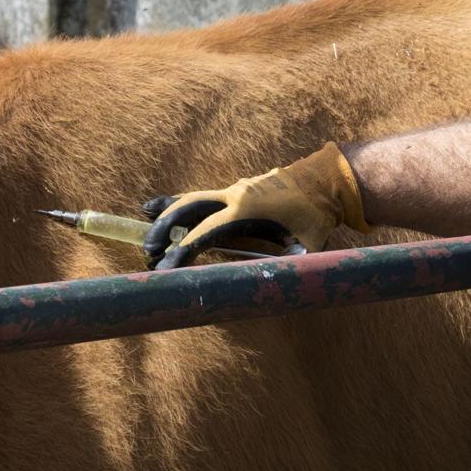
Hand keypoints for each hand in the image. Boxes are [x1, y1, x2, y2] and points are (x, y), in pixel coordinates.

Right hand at [143, 142, 370, 268]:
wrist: (326, 180)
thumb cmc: (316, 215)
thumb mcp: (306, 245)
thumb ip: (286, 266)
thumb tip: (267, 289)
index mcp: (246, 209)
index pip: (206, 232)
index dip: (184, 252)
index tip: (166, 269)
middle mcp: (235, 194)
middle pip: (188, 208)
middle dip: (165, 228)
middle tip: (149, 251)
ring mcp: (235, 188)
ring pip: (192, 198)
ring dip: (167, 213)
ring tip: (145, 226)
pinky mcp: (238, 189)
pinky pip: (203, 196)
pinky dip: (180, 202)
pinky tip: (157, 206)